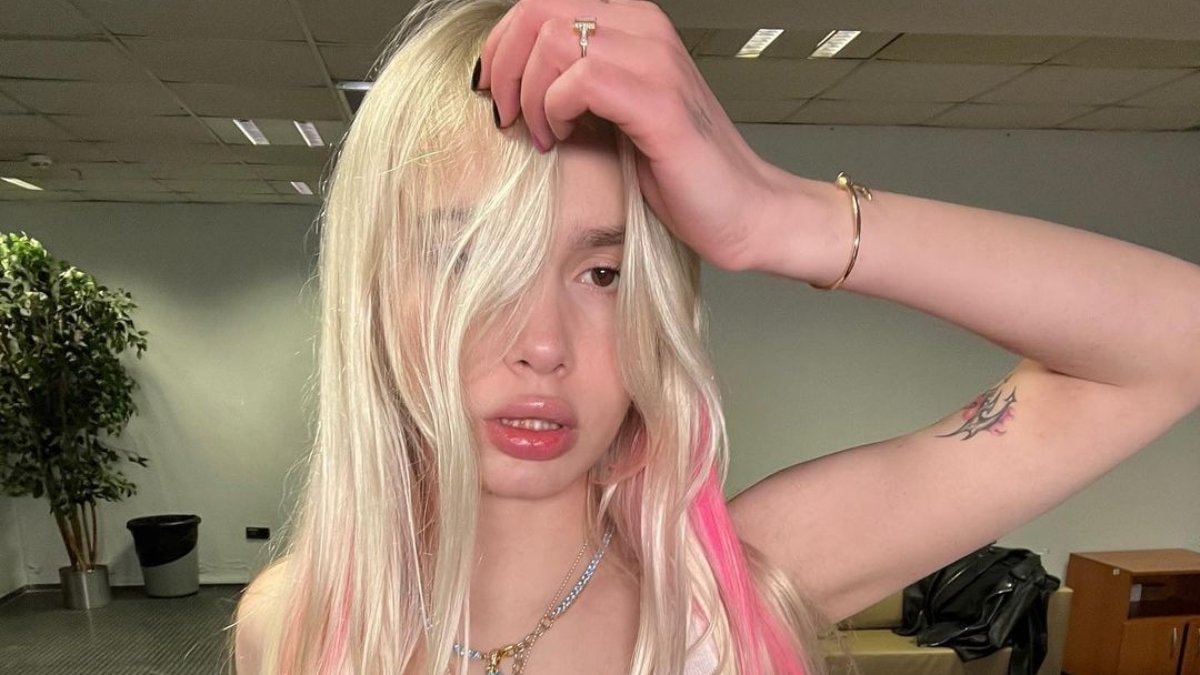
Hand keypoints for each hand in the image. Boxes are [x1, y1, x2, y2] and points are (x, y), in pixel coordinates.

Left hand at [477, 0, 797, 271]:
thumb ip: (572, 84)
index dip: (502, 44)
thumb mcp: (612, 112)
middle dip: (505, 64)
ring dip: (530, 93)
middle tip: (507, 112)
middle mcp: (646, 30)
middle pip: (540, 9)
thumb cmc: (679, 170)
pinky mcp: (659, 102)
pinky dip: (555, 110)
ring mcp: (655, 62)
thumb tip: (509, 79)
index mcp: (633, 25)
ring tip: (542, 132)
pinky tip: (562, 137)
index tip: (493, 89)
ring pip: (554, 38)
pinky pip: (581, 80)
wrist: (741, 210)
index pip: (542, 2)